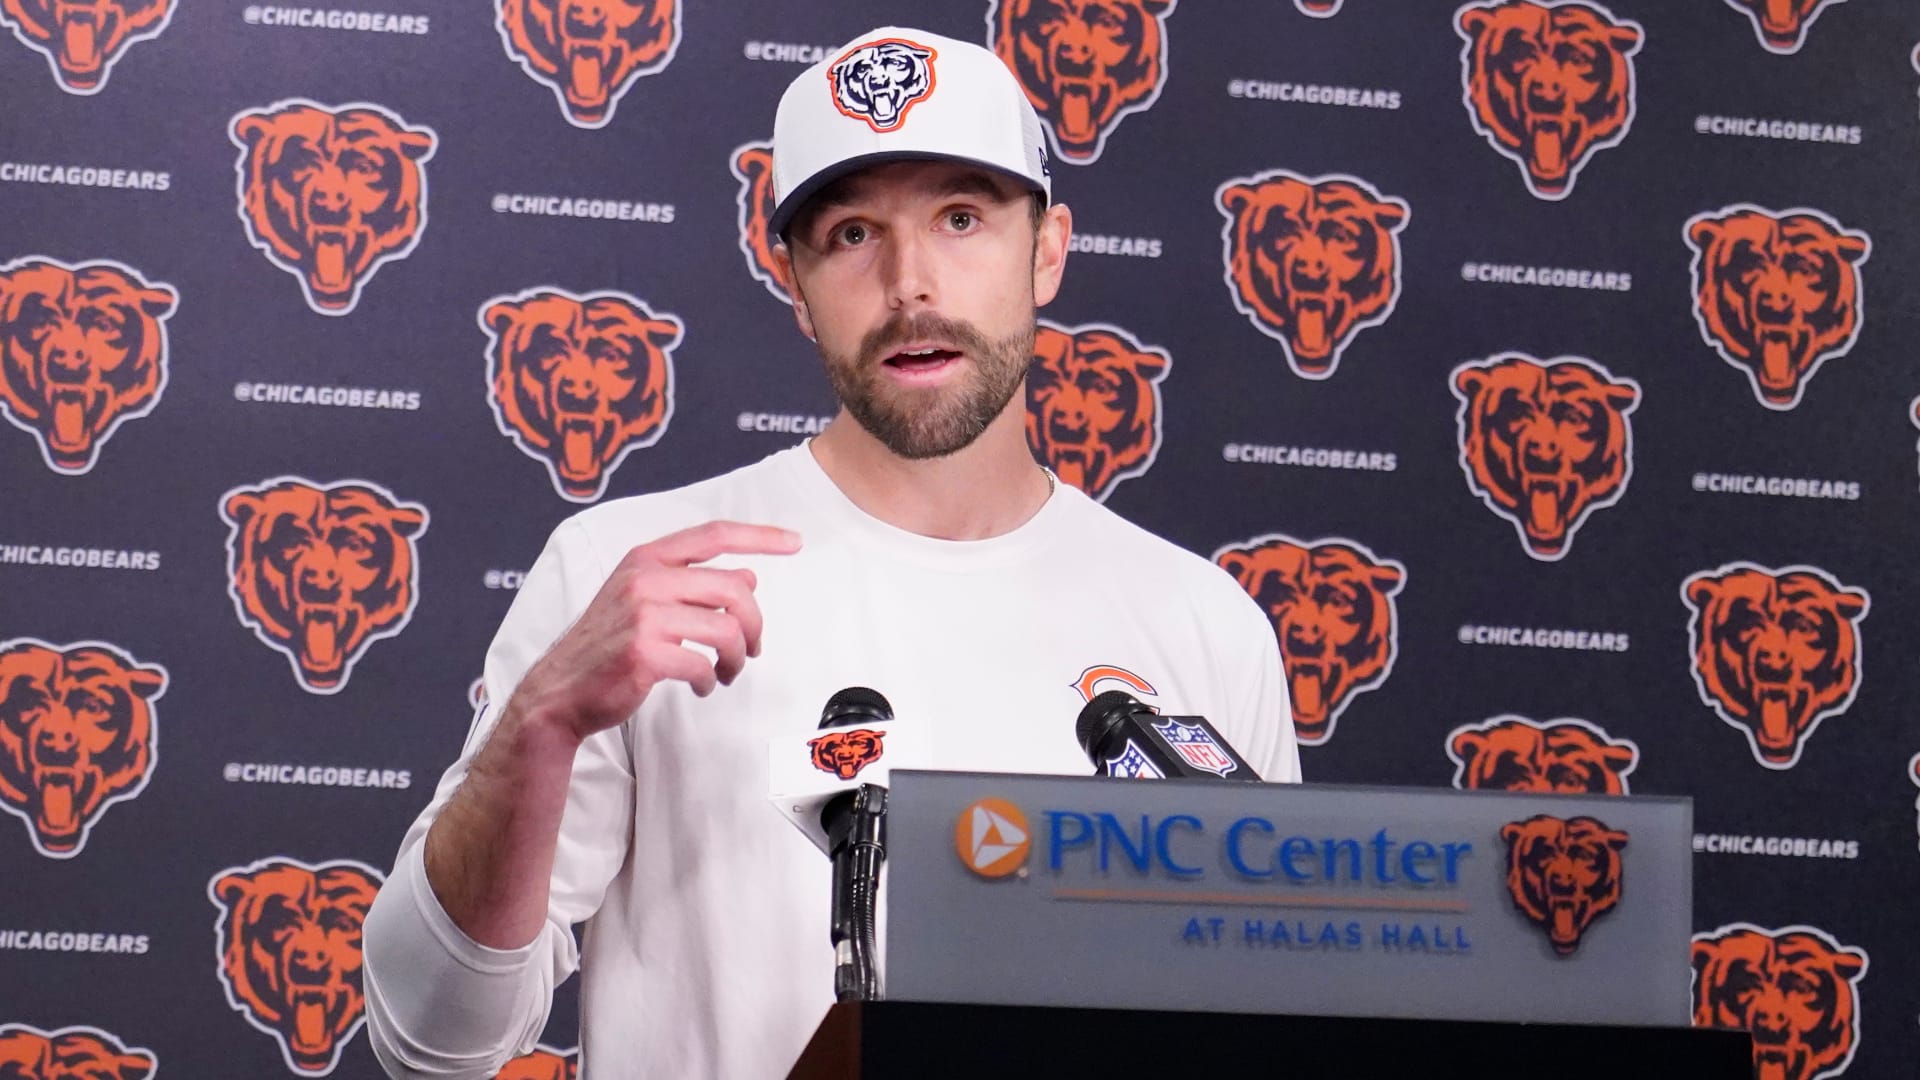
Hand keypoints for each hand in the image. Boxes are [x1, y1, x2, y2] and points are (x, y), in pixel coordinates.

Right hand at [506, 521, 801, 743]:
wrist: (560, 691)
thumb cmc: (606, 646)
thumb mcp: (644, 600)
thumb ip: (692, 584)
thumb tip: (747, 577)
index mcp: (645, 559)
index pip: (714, 535)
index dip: (760, 537)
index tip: (794, 543)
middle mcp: (644, 580)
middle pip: (734, 589)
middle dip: (754, 625)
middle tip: (751, 649)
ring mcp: (643, 616)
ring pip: (726, 629)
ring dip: (735, 658)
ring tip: (724, 672)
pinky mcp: (645, 654)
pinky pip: (703, 664)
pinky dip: (710, 680)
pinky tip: (700, 685)